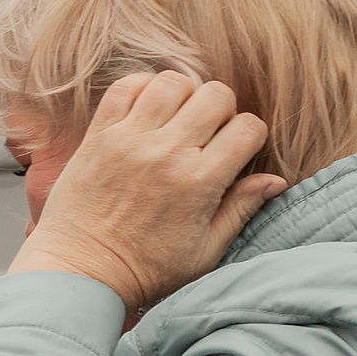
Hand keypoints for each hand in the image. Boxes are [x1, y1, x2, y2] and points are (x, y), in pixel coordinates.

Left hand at [7, 71, 286, 310]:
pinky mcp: (98, 137)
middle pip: (216, 95)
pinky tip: (144, 112)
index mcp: (200, 182)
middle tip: (206, 134)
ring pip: (172, 83)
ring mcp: (129, 141)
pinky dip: (140, 89)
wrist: (81, 272)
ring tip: (174, 120)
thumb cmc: (144, 269)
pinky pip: (124, 88)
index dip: (248, 136)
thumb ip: (240, 209)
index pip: (248, 127)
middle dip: (221, 110)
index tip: (234, 151)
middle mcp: (167, 154)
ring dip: (182, 95)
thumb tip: (275, 181)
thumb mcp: (205, 250)